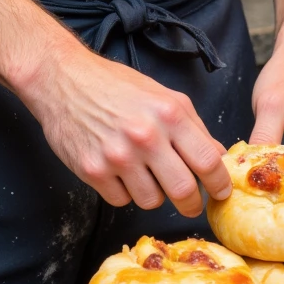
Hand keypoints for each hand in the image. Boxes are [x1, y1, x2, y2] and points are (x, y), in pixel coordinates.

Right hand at [23, 43, 231, 216]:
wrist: (63, 79)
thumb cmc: (115, 85)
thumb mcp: (162, 95)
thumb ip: (192, 125)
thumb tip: (219, 156)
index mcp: (169, 113)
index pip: (208, 161)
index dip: (220, 183)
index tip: (220, 192)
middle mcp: (146, 136)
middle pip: (184, 191)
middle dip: (192, 203)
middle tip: (190, 202)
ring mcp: (118, 156)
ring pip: (152, 201)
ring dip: (153, 194)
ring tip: (144, 173)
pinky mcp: (93, 171)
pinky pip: (121, 200)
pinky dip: (123, 191)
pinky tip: (117, 170)